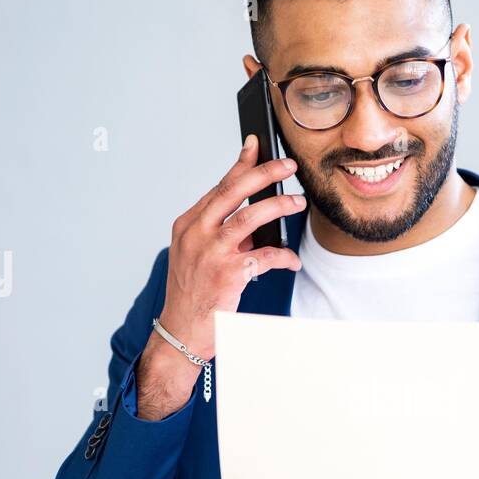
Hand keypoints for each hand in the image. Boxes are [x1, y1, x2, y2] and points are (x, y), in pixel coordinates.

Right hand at [158, 135, 305, 362]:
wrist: (180, 332)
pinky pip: (265, 256)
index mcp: (188, 225)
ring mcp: (211, 252)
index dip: (240, 165)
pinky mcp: (228, 273)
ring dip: (279, 206)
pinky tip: (292, 260)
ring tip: (298, 202)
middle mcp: (196, 233)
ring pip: (250, 216)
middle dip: (264, 173)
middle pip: (234, 191)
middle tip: (288, 166)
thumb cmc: (191, 295)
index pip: (219, 187)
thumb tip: (254, 219)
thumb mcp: (196, 256)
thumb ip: (220, 234)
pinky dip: (283, 256)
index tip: (255, 146)